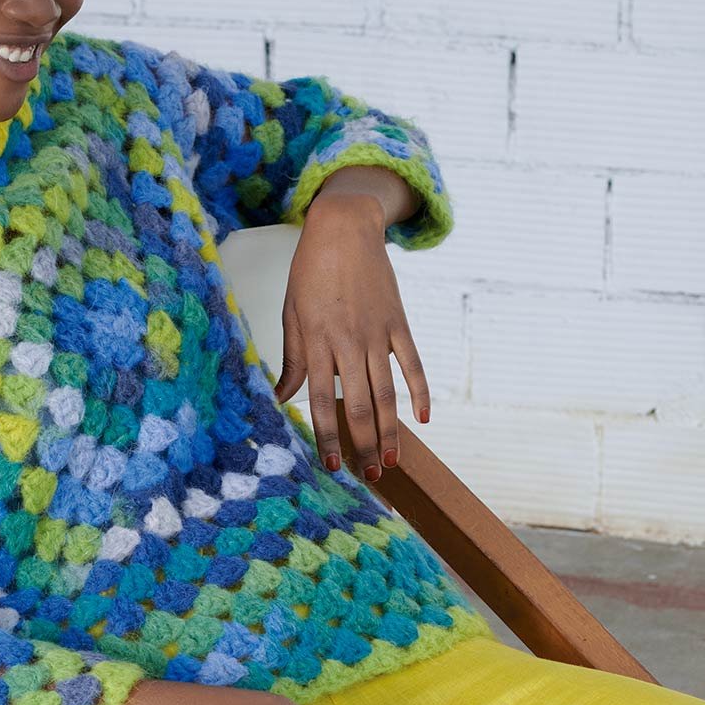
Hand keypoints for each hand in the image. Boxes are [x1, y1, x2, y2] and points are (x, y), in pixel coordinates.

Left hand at [273, 193, 430, 479]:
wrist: (344, 227)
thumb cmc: (310, 271)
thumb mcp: (292, 314)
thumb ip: (292, 360)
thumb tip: (280, 398)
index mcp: (316, 342)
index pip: (321, 401)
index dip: (328, 437)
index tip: (334, 466)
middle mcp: (348, 342)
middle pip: (359, 405)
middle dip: (365, 446)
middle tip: (371, 477)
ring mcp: (376, 333)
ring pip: (387, 393)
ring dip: (391, 431)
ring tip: (393, 462)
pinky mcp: (398, 322)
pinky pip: (412, 364)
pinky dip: (420, 392)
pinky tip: (424, 418)